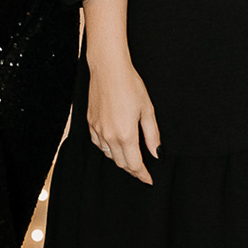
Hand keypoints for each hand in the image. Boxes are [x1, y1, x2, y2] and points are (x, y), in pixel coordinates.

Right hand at [86, 57, 159, 184]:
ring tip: (130, 156)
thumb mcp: (147, 110)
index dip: (142, 174)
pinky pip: (98, 144)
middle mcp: (109, 136)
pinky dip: (108, 149)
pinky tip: (115, 143)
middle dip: (132, 169)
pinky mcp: (90, 123)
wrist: (108, 69)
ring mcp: (97, 130)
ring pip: (109, 155)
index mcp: (125, 134)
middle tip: (142, 169)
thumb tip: (156, 153)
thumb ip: (152, 135)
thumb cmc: (130, 85)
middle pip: (121, 163)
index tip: (148, 179)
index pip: (134, 164)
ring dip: (120, 159)